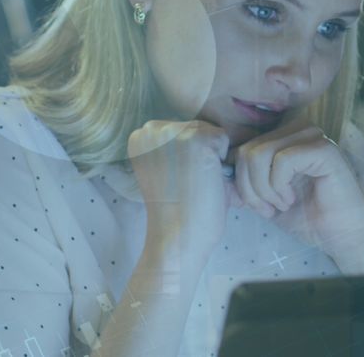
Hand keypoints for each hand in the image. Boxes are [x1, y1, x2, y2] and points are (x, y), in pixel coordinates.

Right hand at [128, 120, 243, 257]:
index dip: (190, 155)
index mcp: (140, 137)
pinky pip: (223, 139)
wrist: (178, 238)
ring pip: (210, 132)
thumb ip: (181, 147)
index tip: (179, 179)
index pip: (181, 130)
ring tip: (198, 182)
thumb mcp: (168, 169)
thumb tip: (220, 134)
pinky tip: (207, 181)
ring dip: (213, 157)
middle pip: (197, 127)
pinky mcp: (196, 139)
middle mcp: (151, 129)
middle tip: (191, 184)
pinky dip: (223, 162)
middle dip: (203, 153)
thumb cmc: (178, 210)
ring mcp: (173, 132)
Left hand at [228, 116, 363, 263]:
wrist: (341, 235)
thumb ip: (242, 184)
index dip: (239, 180)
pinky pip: (281, 161)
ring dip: (264, 189)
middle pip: (247, 151)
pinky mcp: (323, 148)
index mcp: (284, 137)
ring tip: (281, 204)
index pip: (242, 147)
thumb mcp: (264, 199)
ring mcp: (312, 136)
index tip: (256, 205)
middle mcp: (297, 129)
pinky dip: (279, 187)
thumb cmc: (307, 217)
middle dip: (250, 188)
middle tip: (268, 208)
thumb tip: (215, 177)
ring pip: (260, 154)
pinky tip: (291, 199)